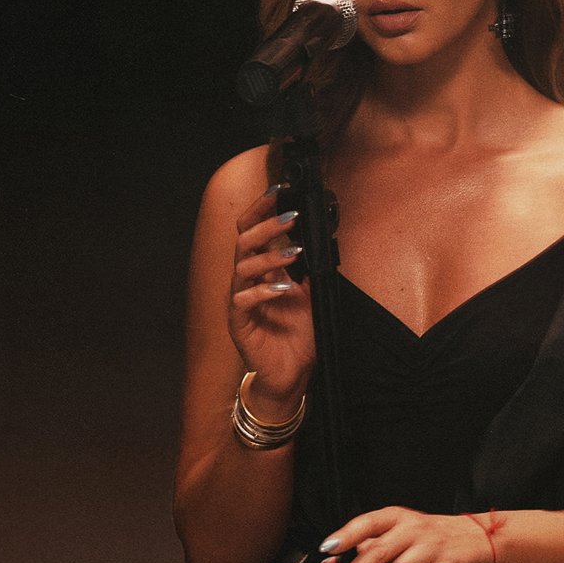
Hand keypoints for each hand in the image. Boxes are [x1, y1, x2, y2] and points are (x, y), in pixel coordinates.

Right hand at [229, 184, 313, 408]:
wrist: (292, 372)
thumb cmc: (299, 333)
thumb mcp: (312, 293)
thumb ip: (311, 267)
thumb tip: (324, 236)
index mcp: (262, 269)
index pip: (253, 229)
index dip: (262, 208)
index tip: (280, 190)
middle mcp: (247, 280)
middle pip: (244, 241)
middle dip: (267, 225)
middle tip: (292, 217)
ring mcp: (240, 300)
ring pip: (243, 267)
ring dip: (270, 255)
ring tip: (295, 253)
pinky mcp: (239, 323)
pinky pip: (243, 300)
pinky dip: (263, 290)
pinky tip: (283, 288)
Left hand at [316, 507, 496, 562]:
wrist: (475, 538)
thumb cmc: (429, 536)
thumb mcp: (398, 533)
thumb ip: (365, 546)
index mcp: (397, 517)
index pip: (367, 522)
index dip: (346, 535)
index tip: (326, 550)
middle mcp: (413, 529)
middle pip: (378, 552)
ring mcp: (431, 548)